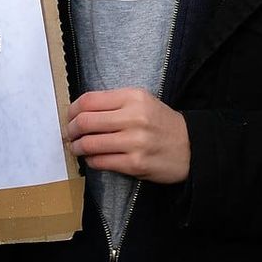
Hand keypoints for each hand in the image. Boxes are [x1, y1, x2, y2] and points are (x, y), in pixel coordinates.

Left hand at [66, 88, 189, 183]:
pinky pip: (101, 162)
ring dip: (77, 147)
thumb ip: (114, 102)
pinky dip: (91, 160)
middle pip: (85, 121)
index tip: (69, 116)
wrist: (192, 147)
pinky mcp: (135, 164)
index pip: (89, 100)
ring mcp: (135, 142)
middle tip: (69, 134)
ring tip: (77, 148)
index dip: (72, 109)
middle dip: (71, 130)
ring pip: (90, 144)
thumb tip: (79, 111)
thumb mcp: (142, 101)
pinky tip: (92, 158)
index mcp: (133, 97)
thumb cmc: (161, 123)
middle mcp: (134, 117)